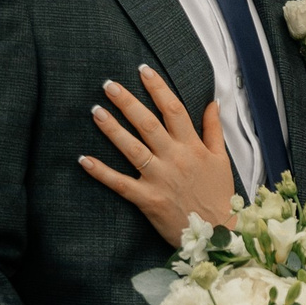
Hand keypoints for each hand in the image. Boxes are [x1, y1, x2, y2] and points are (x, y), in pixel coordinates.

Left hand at [80, 65, 239, 244]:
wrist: (217, 234)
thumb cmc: (219, 195)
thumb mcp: (221, 159)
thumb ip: (214, 130)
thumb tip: (213, 103)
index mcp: (192, 146)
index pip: (173, 109)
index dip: (158, 88)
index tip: (143, 70)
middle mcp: (175, 158)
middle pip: (148, 123)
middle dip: (127, 102)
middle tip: (108, 84)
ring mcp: (160, 178)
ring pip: (132, 148)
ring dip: (112, 129)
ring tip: (95, 111)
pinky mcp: (148, 199)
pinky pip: (120, 184)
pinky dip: (101, 172)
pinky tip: (84, 159)